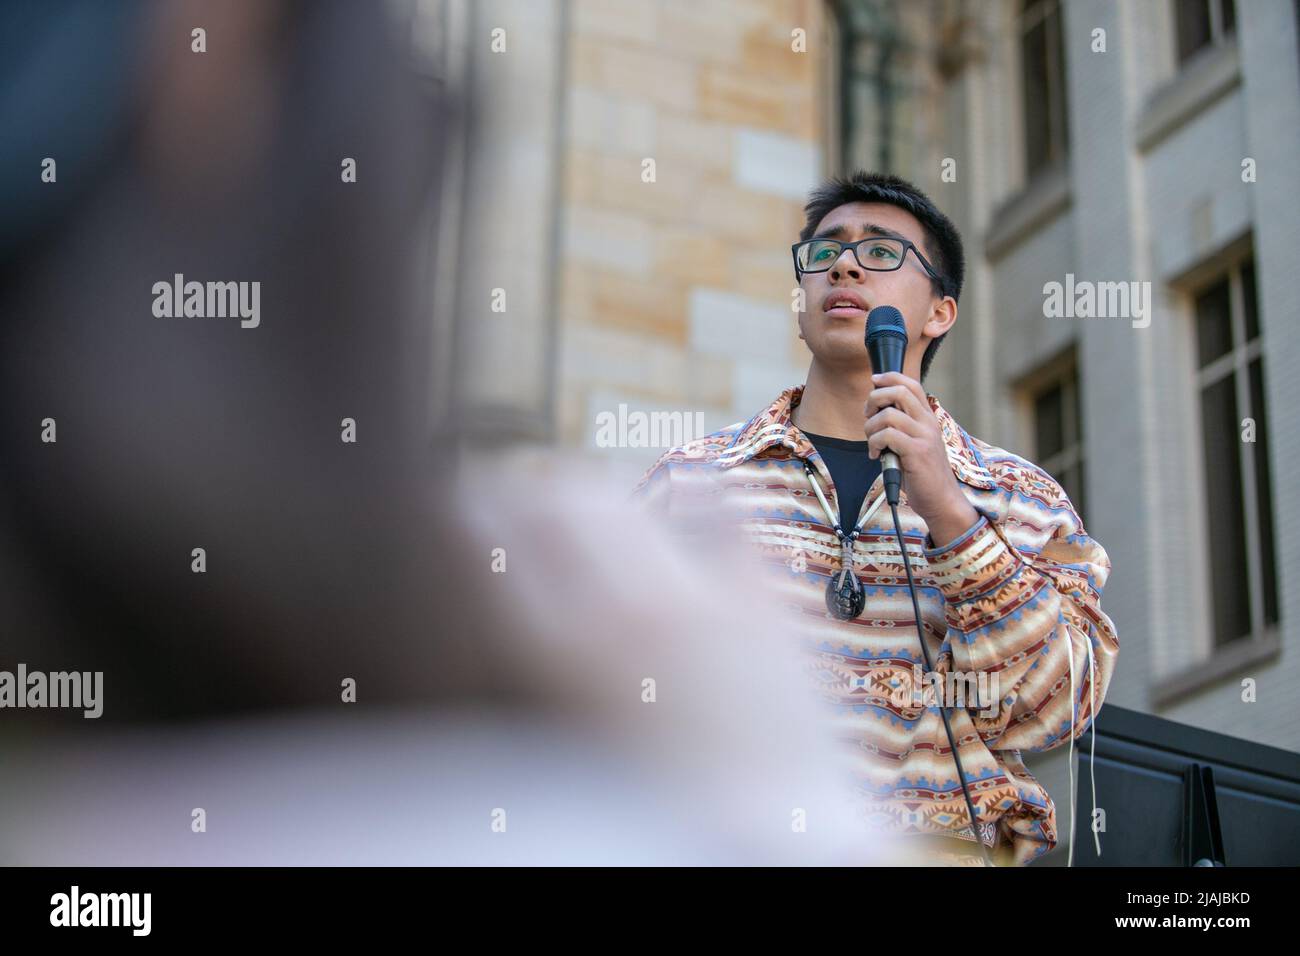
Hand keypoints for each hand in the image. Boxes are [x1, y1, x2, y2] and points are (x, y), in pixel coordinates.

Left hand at [863, 372, 979, 547]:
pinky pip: (887, 435)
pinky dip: (874, 444)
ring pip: (888, 415)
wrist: (941, 499)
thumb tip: (876, 409)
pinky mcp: (917, 452)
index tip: (874, 381)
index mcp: (927, 418)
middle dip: (875, 399)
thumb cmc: (922, 473)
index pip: (911, 384)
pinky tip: (876, 455)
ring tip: (873, 444)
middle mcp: (928, 423)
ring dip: (871, 428)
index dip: (890, 377)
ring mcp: (924, 437)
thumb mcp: (914, 443)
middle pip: (899, 392)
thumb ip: (901, 426)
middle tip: (869, 417)